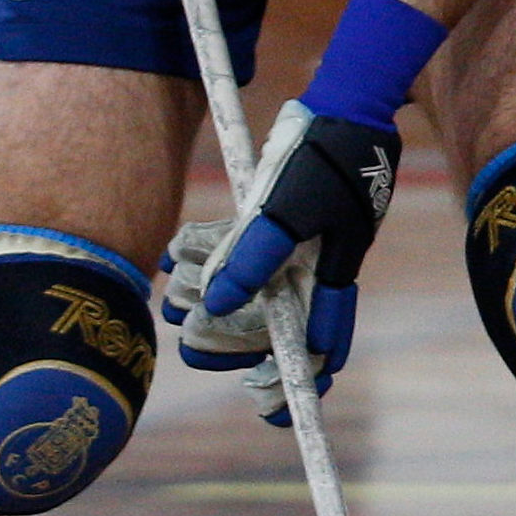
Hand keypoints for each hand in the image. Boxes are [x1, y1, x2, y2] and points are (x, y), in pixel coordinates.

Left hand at [173, 104, 396, 418]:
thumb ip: (251, 259)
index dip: (296, 384)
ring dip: (209, 300)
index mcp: (327, 277)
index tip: (272, 415)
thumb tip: (216, 308)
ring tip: (173, 300)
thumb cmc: (322, 157)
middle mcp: (310, 269)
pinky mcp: (271, 219)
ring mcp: (292, 246)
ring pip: (247, 292)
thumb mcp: (286, 208)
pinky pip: (236, 254)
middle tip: (193, 346)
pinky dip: (206, 259)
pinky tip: (176, 257)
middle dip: (232, 341)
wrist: (341, 101)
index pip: (316, 346)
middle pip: (272, 327)